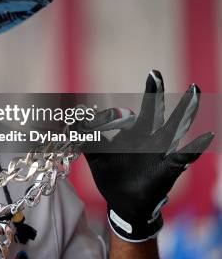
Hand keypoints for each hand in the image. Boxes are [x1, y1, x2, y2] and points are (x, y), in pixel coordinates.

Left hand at [83, 70, 213, 241]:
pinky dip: (192, 148)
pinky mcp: (166, 170)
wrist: (123, 204)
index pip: (139, 111)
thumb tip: (72, 120)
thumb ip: (86, 138)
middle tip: (155, 73)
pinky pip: (182, 158)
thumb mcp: (95, 157)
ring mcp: (159, 153)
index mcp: (135, 134)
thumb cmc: (112, 177)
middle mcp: (150, 140)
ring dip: (183, 113)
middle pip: (156, 113)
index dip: (140, 98)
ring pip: (173, 129)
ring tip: (193, 94)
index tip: (145, 79)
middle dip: (156, 93)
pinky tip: (204, 137)